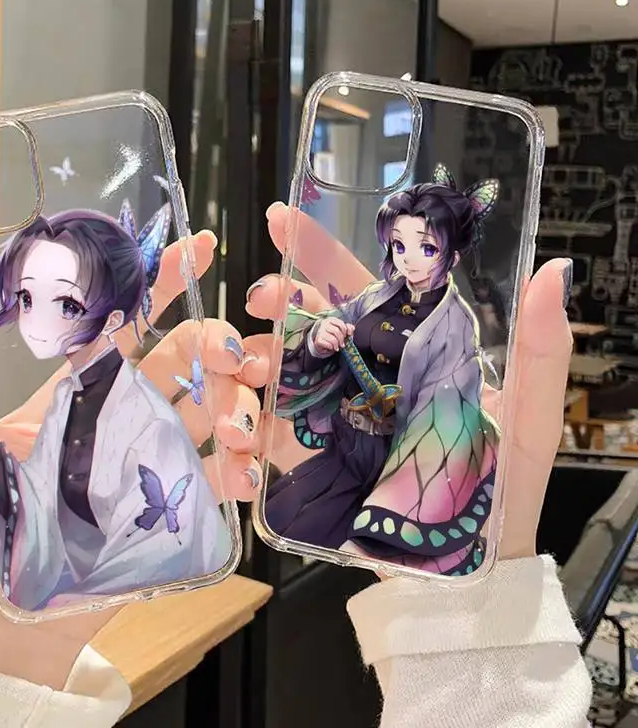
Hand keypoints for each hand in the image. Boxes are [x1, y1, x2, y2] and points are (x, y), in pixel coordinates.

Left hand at [0, 230, 260, 689]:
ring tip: (237, 428)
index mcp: (81, 385)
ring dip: (240, 402)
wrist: (16, 609)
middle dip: (217, 344)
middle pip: (187, 356)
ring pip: (216, 405)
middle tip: (231, 358)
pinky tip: (244, 474)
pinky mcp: (179, 498)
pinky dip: (242, 467)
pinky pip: (222, 472)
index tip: (198, 247)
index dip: (161, 280)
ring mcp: (157, 451)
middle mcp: (127, 408)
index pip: (127, 320)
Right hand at [248, 202, 571, 563]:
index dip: (320, 254)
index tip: (283, 219)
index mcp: (406, 351)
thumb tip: (551, 273)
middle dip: (277, 305)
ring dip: (251, 363)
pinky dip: (241, 434)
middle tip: (262, 300)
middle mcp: (361, 375)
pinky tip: (235, 439)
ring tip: (243, 368)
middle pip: (307, 325)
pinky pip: (264, 438)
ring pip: (276, 373)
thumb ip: (542, 351)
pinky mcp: (308, 461)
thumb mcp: (530, 421)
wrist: (473, 567)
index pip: (360, 290)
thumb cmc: (506, 489)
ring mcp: (330, 417)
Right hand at [312, 317, 354, 354]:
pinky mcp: (318, 340)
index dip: (345, 330)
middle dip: (342, 339)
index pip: (340, 323)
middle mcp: (324, 324)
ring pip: (333, 339)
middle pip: (336, 331)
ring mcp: (320, 332)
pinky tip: (332, 347)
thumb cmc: (333, 335)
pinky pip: (328, 344)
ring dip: (337, 344)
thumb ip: (348, 328)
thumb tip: (352, 328)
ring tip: (338, 347)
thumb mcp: (341, 330)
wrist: (322, 342)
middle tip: (343, 344)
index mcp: (331, 320)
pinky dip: (332, 347)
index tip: (348, 335)